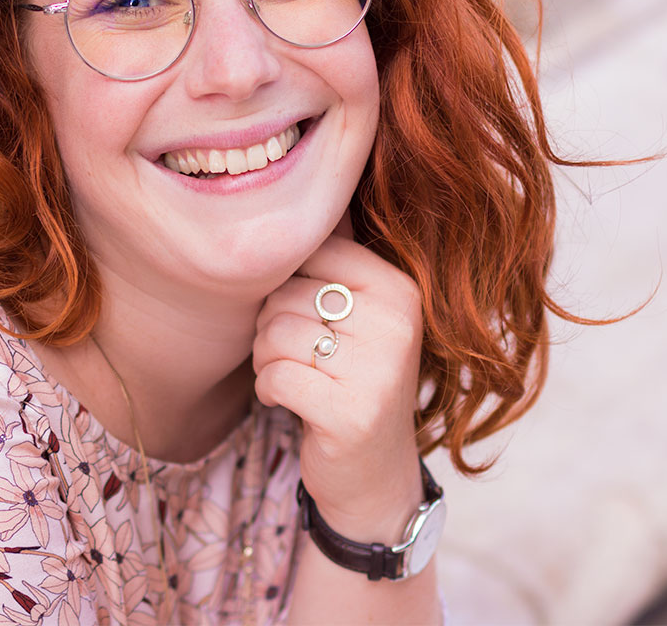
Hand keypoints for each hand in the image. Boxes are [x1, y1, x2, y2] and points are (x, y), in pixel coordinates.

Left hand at [251, 232, 424, 538]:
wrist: (374, 474)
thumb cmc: (349, 379)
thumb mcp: (354, 315)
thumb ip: (329, 263)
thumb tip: (283, 191)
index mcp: (400, 287)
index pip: (309, 253)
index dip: (285, 285)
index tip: (304, 317)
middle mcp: (398, 322)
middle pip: (285, 295)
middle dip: (270, 328)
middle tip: (295, 356)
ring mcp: (380, 370)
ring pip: (274, 334)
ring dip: (266, 361)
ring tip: (294, 377)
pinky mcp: (352, 413)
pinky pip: (274, 377)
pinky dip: (267, 391)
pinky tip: (289, 402)